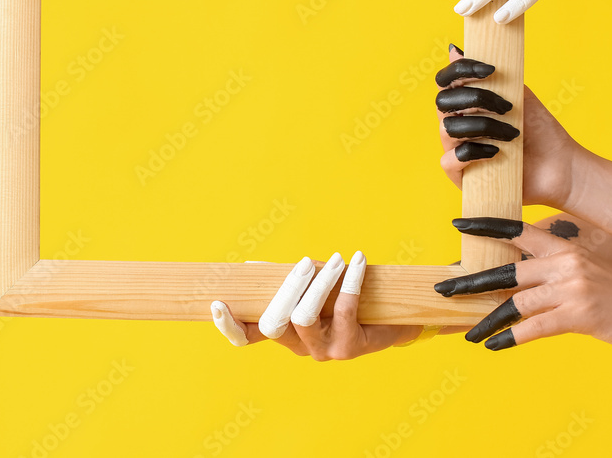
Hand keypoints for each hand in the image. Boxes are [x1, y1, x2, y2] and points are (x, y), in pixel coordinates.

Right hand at [209, 252, 421, 359]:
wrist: (393, 323)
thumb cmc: (348, 303)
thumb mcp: (315, 292)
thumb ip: (288, 283)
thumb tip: (250, 267)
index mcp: (285, 334)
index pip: (247, 338)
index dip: (229, 326)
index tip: (217, 303)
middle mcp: (299, 347)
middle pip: (274, 323)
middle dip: (287, 288)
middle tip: (306, 262)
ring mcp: (323, 351)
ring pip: (304, 317)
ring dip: (321, 283)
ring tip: (337, 259)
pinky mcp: (349, 348)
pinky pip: (344, 310)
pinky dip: (351, 281)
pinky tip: (358, 261)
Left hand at [434, 217, 611, 356]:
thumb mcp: (589, 270)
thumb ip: (555, 268)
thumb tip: (517, 275)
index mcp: (566, 248)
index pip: (518, 231)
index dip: (486, 227)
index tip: (458, 225)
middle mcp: (566, 263)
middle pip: (507, 271)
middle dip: (472, 281)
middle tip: (444, 288)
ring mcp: (572, 289)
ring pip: (515, 303)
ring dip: (487, 319)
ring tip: (468, 331)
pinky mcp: (579, 316)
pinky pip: (533, 328)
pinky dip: (510, 338)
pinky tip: (493, 344)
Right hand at [436, 44, 579, 207]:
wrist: (559, 167)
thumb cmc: (539, 131)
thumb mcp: (518, 95)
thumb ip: (490, 74)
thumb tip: (454, 50)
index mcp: (466, 105)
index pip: (445, 83)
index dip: (458, 71)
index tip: (488, 70)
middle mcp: (456, 126)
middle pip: (442, 103)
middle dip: (475, 99)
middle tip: (507, 107)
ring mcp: (456, 151)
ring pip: (448, 129)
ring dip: (484, 126)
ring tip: (513, 134)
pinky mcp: (461, 177)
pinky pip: (451, 159)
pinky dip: (475, 152)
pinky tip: (497, 152)